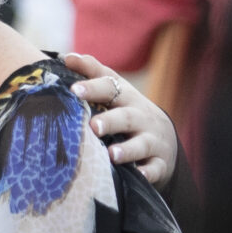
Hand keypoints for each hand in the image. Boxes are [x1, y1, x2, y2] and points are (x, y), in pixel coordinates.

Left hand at [64, 52, 178, 185]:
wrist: (164, 141)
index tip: (74, 90)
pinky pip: (155, 169)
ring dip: (127, 149)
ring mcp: (151, 141)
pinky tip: (139, 175)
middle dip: (111, 121)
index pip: (111, 88)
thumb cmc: (128, 112)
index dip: (93, 88)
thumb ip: (93, 73)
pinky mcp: (159, 164)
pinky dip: (148, 172)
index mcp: (126, 98)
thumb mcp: (116, 91)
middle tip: (93, 126)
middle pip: (126, 117)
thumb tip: (67, 57)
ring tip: (112, 154)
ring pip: (141, 144)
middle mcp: (140, 118)